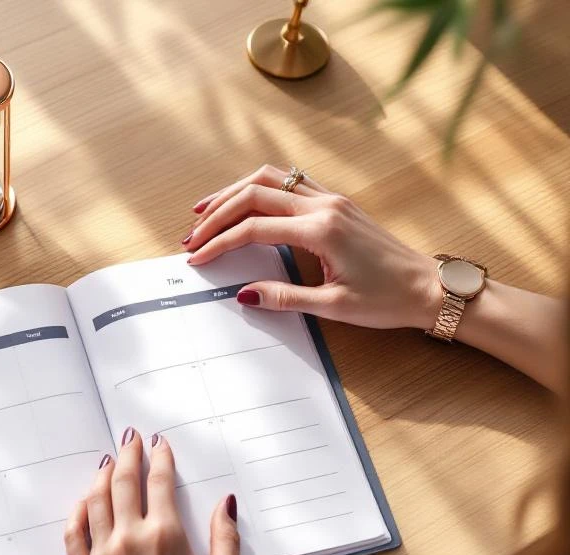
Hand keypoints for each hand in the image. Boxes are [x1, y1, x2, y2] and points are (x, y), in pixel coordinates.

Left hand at [64, 428, 239, 554]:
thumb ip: (226, 540)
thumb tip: (225, 503)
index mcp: (167, 536)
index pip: (159, 482)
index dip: (160, 457)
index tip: (160, 443)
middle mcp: (130, 538)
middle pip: (123, 482)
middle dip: (128, 455)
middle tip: (130, 439)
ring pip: (95, 501)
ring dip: (101, 476)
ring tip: (107, 462)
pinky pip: (73, 533)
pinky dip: (78, 511)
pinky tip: (84, 501)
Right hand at [183, 165, 441, 329]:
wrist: (430, 287)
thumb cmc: (388, 299)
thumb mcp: (333, 306)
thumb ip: (284, 297)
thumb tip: (244, 294)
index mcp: (322, 230)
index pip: (255, 229)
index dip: (219, 242)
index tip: (197, 257)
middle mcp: (325, 206)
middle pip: (255, 194)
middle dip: (217, 213)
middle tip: (192, 235)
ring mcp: (332, 199)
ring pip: (272, 179)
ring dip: (235, 191)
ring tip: (207, 210)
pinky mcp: (337, 203)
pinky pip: (290, 182)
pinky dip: (259, 188)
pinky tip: (244, 201)